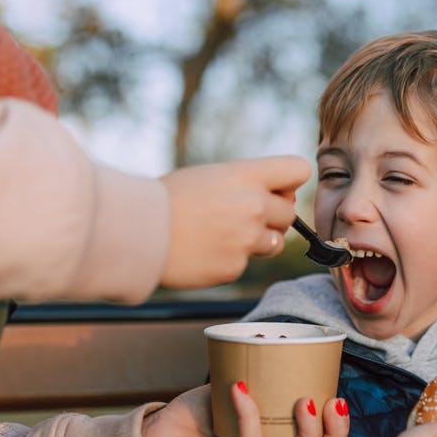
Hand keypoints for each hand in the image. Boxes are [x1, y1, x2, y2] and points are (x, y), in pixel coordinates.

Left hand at [141, 383, 348, 436]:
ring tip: (304, 401)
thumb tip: (274, 336)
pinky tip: (242, 389)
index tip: (337, 397)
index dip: (337, 431)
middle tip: (330, 401)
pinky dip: (250, 416)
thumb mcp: (235, 391)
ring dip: (307, 434)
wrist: (154, 436)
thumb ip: (256, 374)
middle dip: (334, 435)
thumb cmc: (195, 416)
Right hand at [159, 155, 309, 288]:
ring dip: (258, 240)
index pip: (298, 170)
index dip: (289, 182)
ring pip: (276, 242)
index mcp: (245, 175)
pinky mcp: (235, 266)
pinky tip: (206, 250)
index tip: (275, 189)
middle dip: (272, 217)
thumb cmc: (170, 199)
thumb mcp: (211, 175)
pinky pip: (247, 262)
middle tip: (239, 217)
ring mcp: (246, 238)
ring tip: (223, 234)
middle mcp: (252, 205)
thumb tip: (283, 198)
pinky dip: (231, 258)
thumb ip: (248, 183)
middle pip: (290, 212)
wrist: (137, 231)